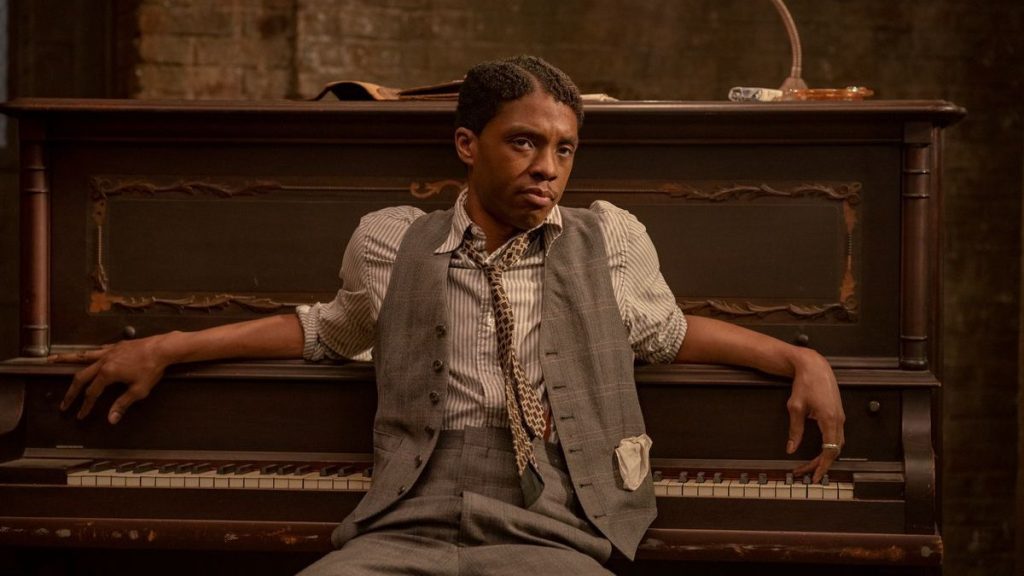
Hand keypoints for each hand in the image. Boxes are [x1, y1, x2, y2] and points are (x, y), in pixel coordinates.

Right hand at [51, 336, 170, 424]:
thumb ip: (122, 404)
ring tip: (51, 360)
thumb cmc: (152, 369)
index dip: (85, 406)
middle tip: (64, 403)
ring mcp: (108, 352)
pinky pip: (95, 350)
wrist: (162, 348)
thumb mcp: (139, 390)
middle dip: (71, 392)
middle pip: (81, 377)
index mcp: (107, 374)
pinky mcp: (115, 346)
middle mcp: (103, 361)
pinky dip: (86, 354)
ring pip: (82, 357)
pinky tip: (83, 355)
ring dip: (65, 359)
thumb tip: (111, 419)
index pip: (91, 393)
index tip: (80, 415)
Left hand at [784, 348, 845, 481]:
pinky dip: (829, 446)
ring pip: (837, 444)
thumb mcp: (795, 408)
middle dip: (821, 464)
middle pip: (835, 450)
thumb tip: (791, 449)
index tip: (815, 476)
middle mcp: (839, 420)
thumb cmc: (804, 383)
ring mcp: (841, 416)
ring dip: (825, 456)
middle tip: (805, 472)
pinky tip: (818, 450)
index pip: (830, 451)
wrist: (814, 365)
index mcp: (830, 420)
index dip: (822, 466)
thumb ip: (795, 430)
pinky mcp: (838, 413)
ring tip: (809, 464)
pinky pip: (836, 435)